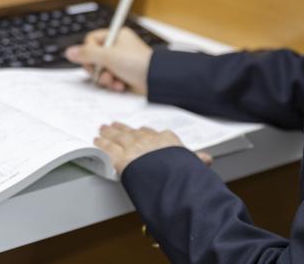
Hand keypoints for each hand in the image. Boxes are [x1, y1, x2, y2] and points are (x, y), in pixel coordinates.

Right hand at [65, 27, 152, 93]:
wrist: (156, 80)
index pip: (91, 40)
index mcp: (116, 36)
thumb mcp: (108, 56)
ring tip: (114, 81)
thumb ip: (87, 54)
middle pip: (94, 57)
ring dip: (105, 79)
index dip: (88, 51)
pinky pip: (109, 79)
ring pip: (101, 70)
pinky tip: (121, 86)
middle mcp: (118, 48)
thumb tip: (70, 52)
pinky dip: (113, 84)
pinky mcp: (124, 75)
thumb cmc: (137, 63)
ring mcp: (121, 62)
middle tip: (104, 72)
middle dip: (97, 69)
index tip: (93, 60)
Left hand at [95, 122, 212, 174]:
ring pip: (118, 137)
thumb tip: (208, 159)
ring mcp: (134, 148)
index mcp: (166, 140)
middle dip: (122, 129)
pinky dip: (101, 145)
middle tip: (114, 124)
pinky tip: (96, 141)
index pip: (153, 134)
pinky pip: (109, 149)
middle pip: (132, 132)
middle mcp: (149, 140)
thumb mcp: (193, 164)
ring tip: (102, 129)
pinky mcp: (121, 158)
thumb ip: (197, 160)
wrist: (173, 179)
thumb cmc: (184, 173)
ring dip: (109, 133)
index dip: (144, 132)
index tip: (140, 130)